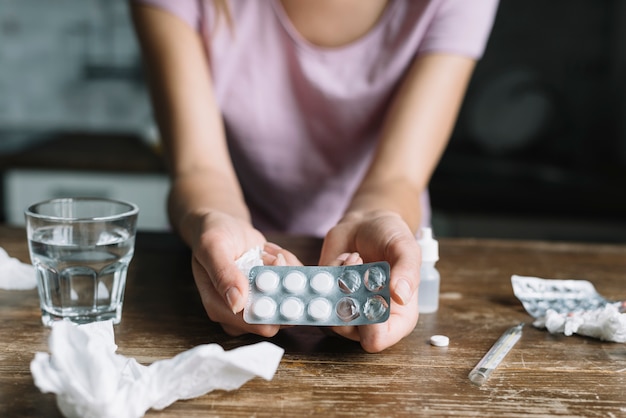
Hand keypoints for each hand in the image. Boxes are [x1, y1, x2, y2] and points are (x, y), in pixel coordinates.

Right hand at [188, 211, 299, 336]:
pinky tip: (272, 253)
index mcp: (219, 308)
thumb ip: (223, 274)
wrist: (223, 227)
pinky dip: (288, 266)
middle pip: (276, 315)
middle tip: (274, 257)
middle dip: (281, 283)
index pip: (255, 323)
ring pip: (287, 299)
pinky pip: (292, 286)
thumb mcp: (212, 247)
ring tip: (268, 253)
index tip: (273, 264)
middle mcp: (239, 313)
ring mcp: (256, 303)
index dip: (271, 300)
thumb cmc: (213, 235)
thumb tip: (236, 304)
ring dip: (285, 272)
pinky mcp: (269, 292)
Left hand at [319, 210, 420, 352]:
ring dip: (338, 282)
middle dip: (348, 296)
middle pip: (346, 329)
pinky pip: (316, 294)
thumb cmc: (392, 238)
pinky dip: (326, 273)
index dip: (368, 325)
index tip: (368, 293)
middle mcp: (369, 318)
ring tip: (354, 257)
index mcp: (396, 317)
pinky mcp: (327, 294)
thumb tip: (402, 295)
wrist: (368, 223)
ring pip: (327, 313)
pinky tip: (343, 257)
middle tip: (360, 263)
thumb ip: (408, 272)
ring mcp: (345, 308)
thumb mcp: (407, 248)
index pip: (377, 340)